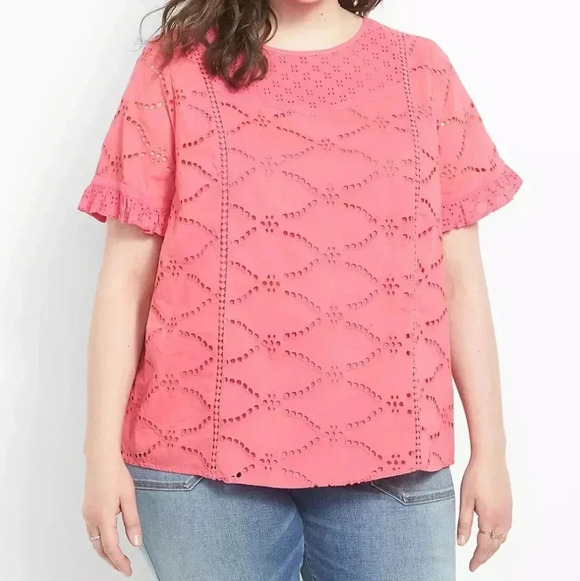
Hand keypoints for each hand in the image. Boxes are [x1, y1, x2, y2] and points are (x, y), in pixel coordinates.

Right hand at [82, 454, 142, 575]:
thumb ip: (132, 522)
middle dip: (112, 560)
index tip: (128, 570)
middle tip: (124, 567)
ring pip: (94, 541)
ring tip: (117, 557)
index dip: (119, 562)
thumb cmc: (116, 475)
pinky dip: (100, 541)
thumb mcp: (129, 498)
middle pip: (100, 548)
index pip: (111, 548)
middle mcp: (91, 519)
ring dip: (105, 552)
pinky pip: (92, 532)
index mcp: (103, 517)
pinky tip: (107, 540)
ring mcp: (87, 514)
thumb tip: (136, 543)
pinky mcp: (87, 509)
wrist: (100, 459)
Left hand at [457, 456, 512, 571]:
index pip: (484, 546)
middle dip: (485, 555)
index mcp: (490, 519)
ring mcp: (508, 512)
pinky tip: (491, 535)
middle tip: (475, 563)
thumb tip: (462, 543)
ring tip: (482, 552)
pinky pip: (505, 529)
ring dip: (493, 547)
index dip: (478, 558)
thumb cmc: (476, 476)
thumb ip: (464, 523)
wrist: (491, 458)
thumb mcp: (465, 500)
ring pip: (502, 538)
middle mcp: (503, 519)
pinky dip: (498, 537)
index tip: (472, 567)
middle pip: (495, 545)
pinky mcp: (509, 506)